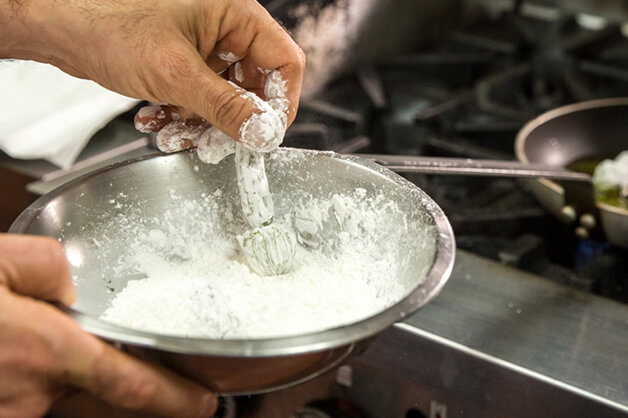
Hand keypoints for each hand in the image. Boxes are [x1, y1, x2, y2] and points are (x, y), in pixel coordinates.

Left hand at [0, 0, 304, 151]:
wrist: (57, 23)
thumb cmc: (108, 23)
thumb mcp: (177, 74)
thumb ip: (227, 108)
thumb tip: (264, 133)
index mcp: (234, 14)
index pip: (283, 62)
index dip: (279, 103)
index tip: (265, 135)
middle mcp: (223, 27)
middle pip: (252, 85)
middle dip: (232, 121)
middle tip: (215, 145)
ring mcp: (201, 46)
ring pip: (223, 98)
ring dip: (202, 124)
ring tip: (176, 135)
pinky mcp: (182, 61)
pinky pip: (197, 98)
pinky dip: (181, 116)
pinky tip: (158, 122)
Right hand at [0, 234, 216, 417]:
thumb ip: (48, 265)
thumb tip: (68, 284)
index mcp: (46, 351)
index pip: (133, 384)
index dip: (175, 398)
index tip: (203, 403)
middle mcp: (31, 394)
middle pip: (100, 396)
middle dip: (118, 381)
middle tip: (128, 366)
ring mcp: (10, 411)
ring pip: (60, 398)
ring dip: (67, 377)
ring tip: (40, 346)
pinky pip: (29, 399)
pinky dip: (33, 381)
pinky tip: (16, 354)